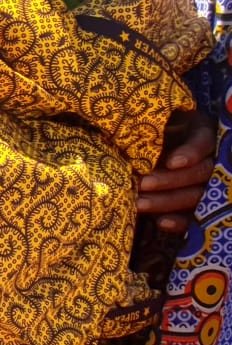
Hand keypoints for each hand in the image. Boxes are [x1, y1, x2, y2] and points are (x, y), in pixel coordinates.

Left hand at [141, 104, 217, 230]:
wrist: (151, 147)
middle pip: (200, 173)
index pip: (203, 142)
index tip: (172, 162)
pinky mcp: (196, 203)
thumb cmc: (151, 129)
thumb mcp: (157, 121)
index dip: (191, 153)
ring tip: (139, 204)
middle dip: (170, 180)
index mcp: (202, 132)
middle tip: (142, 183)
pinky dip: (178, 221)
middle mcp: (210, 158)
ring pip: (195, 195)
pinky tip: (161, 223)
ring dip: (167, 201)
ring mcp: (205, 183)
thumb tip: (134, 131)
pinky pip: (193, 215)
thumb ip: (153, 126)